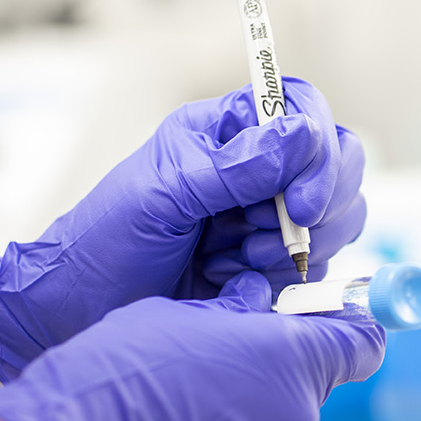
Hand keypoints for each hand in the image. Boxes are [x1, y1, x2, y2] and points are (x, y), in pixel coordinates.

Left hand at [0, 79, 366, 381]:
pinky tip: (231, 282)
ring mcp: (273, 216)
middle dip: (318, 208)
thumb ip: (235, 166)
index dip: (319, 150)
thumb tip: (301, 132)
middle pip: (340, 164)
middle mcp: (260, 167)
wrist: (80, 310)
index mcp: (229, 130)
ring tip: (233, 260)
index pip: (303, 110)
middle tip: (269, 238)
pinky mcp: (277, 263)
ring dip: (294, 249)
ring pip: (338, 219)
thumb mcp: (164, 195)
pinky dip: (282, 280)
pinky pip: (316, 266)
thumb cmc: (106, 241)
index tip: (301, 202)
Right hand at [0, 271, 384, 420]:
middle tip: (235, 335)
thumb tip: (254, 303)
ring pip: (276, 411)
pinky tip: (175, 417)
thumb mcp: (185, 314)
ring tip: (188, 378)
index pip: (362, 341)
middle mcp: (290, 416)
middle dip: (283, 354)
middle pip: (314, 375)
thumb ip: (236, 310)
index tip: (337, 311)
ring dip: (249, 392)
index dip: (352, 321)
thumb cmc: (119, 376)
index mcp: (290, 361)